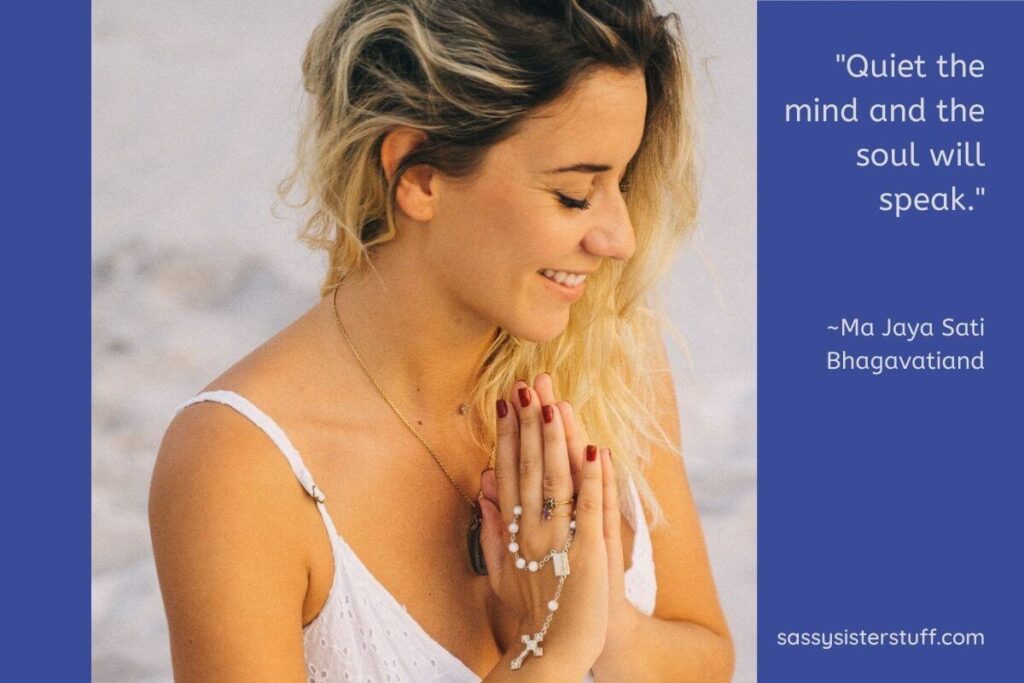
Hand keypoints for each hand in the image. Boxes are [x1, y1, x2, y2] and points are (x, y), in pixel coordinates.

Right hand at [476, 374, 610, 667]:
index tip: (506, 401)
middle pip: (529, 466)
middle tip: (527, 384)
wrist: (553, 653)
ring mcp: (559, 539)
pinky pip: (590, 508)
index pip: (508, 471)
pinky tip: (594, 448)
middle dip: (529, 423)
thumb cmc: (532, 612)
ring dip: (555, 438)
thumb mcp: (500, 569)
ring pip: (556, 479)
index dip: (507, 434)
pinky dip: (593, 477)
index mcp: (513, 530)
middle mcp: (532, 528)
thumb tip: (484, 484)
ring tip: (553, 402)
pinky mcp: (588, 551)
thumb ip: (493, 527)